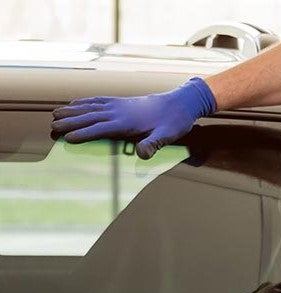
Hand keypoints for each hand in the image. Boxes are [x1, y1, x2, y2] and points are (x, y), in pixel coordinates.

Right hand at [51, 77, 216, 158]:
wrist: (180, 103)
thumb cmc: (174, 122)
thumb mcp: (168, 135)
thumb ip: (154, 144)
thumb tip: (142, 154)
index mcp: (128, 122)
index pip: (101, 128)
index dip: (84, 133)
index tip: (67, 138)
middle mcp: (119, 111)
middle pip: (90, 117)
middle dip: (70, 123)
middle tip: (51, 129)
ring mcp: (119, 104)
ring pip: (90, 107)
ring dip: (72, 111)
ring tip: (54, 115)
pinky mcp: (121, 101)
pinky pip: (98, 101)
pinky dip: (84, 102)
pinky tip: (74, 104)